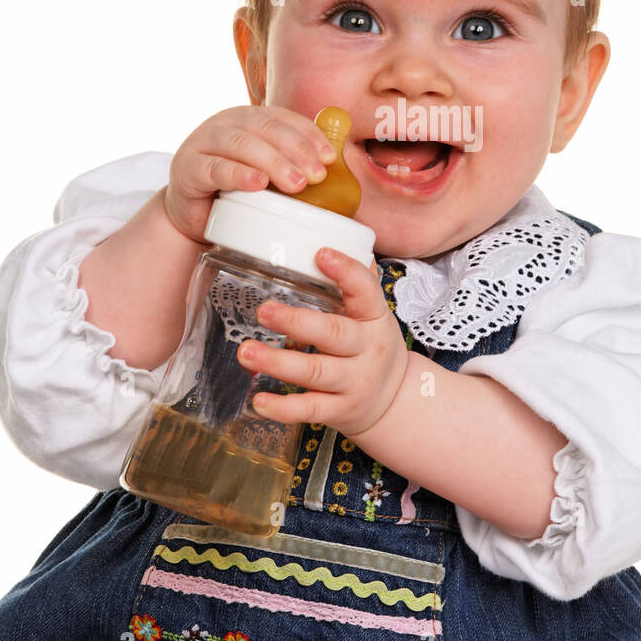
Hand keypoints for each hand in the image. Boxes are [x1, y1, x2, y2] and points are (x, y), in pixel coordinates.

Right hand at [164, 104, 337, 243]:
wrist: (193, 217)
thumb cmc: (236, 193)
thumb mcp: (267, 174)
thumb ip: (292, 165)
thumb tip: (333, 169)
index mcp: (249, 119)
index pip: (283, 118)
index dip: (309, 134)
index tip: (330, 157)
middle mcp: (226, 124)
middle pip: (266, 128)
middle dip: (297, 150)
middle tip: (317, 176)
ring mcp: (203, 143)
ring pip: (242, 144)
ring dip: (273, 162)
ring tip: (296, 184)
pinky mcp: (187, 169)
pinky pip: (215, 169)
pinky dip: (238, 175)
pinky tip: (258, 183)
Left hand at [236, 247, 409, 437]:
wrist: (394, 402)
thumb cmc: (371, 346)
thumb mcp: (372, 314)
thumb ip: (355, 281)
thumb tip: (338, 229)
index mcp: (375, 318)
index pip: (366, 290)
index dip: (345, 271)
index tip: (320, 253)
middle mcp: (367, 350)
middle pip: (334, 333)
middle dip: (297, 321)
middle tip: (263, 309)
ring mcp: (354, 383)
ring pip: (315, 372)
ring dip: (278, 363)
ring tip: (246, 352)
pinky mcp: (339, 411)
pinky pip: (309, 410)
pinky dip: (282, 408)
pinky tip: (257, 399)